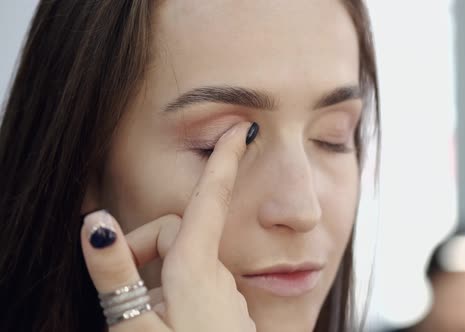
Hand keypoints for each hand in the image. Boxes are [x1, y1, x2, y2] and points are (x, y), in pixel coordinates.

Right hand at [81, 122, 256, 331]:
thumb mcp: (135, 326)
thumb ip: (115, 273)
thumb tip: (96, 223)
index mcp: (196, 269)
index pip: (210, 200)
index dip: (224, 161)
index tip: (242, 130)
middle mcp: (219, 276)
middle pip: (177, 237)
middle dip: (146, 253)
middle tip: (125, 300)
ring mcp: (229, 297)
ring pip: (186, 266)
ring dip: (159, 284)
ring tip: (147, 324)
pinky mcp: (231, 316)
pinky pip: (199, 290)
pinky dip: (177, 300)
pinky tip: (169, 328)